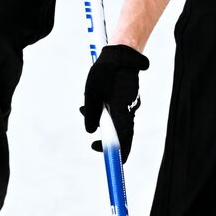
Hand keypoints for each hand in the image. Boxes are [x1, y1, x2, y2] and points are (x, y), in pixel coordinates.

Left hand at [82, 45, 148, 162]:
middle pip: (122, 134)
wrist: (122, 54)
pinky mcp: (128, 98)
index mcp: (121, 112)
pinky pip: (119, 112)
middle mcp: (129, 110)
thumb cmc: (105, 72)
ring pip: (118, 121)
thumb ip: (91, 115)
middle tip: (93, 141)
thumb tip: (91, 131)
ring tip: (85, 109)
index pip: (124, 141)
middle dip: (106, 138)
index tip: (111, 161)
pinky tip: (95, 101)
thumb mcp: (92, 94)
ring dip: (103, 122)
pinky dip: (107, 113)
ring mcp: (130, 104)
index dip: (119, 154)